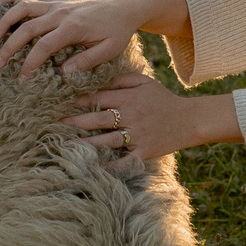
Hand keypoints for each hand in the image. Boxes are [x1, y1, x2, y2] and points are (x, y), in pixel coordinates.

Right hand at [0, 0, 188, 78]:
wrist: (122, 8)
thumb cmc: (116, 32)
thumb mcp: (108, 50)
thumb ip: (86, 61)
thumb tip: (63, 72)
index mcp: (72, 27)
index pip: (43, 46)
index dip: (29, 63)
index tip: (21, 78)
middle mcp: (60, 12)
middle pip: (27, 28)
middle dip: (9, 47)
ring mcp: (56, 3)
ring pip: (23, 7)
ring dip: (5, 21)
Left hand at [64, 71, 239, 167]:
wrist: (190, 120)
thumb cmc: (164, 100)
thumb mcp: (146, 82)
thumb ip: (123, 79)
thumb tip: (100, 78)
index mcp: (130, 98)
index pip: (100, 98)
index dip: (81, 100)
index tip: (64, 102)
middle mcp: (131, 116)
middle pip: (98, 119)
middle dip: (76, 121)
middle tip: (56, 124)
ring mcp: (137, 135)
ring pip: (107, 139)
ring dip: (86, 143)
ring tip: (67, 146)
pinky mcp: (143, 152)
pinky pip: (124, 161)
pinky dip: (110, 166)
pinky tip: (94, 168)